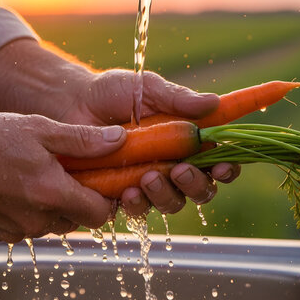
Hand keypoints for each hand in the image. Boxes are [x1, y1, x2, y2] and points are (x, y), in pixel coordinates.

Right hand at [0, 87, 125, 242]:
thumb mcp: (41, 129)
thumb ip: (83, 140)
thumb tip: (120, 140)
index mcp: (52, 194)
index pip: (100, 213)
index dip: (105, 198)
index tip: (100, 180)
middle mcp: (37, 220)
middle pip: (77, 220)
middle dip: (80, 200)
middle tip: (69, 174)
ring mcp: (16, 230)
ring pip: (53, 225)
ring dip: (55, 206)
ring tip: (40, 177)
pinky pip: (28, 228)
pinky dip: (30, 213)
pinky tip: (17, 188)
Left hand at [57, 69, 240, 215]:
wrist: (73, 103)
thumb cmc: (114, 93)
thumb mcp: (147, 88)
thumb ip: (178, 98)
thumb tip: (213, 102)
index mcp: (187, 141)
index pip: (217, 161)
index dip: (226, 168)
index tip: (221, 164)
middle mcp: (172, 166)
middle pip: (201, 190)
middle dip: (196, 184)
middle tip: (180, 170)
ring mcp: (147, 183)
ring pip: (171, 204)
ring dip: (166, 194)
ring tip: (148, 178)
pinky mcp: (121, 195)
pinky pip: (137, 210)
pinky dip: (137, 204)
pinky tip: (127, 191)